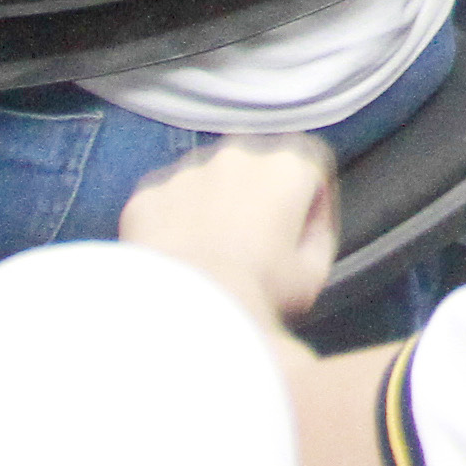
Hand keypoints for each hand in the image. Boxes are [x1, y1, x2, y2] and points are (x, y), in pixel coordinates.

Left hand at [120, 133, 339, 324]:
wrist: (186, 309)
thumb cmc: (260, 291)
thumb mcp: (314, 274)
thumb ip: (317, 237)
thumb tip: (304, 228)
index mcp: (287, 167)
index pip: (311, 169)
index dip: (310, 205)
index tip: (299, 238)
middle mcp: (237, 155)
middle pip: (256, 171)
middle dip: (258, 200)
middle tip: (253, 247)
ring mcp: (187, 171)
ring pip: (208, 183)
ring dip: (213, 207)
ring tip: (210, 254)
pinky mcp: (148, 193)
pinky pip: (167, 203)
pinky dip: (173, 223)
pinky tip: (178, 258)